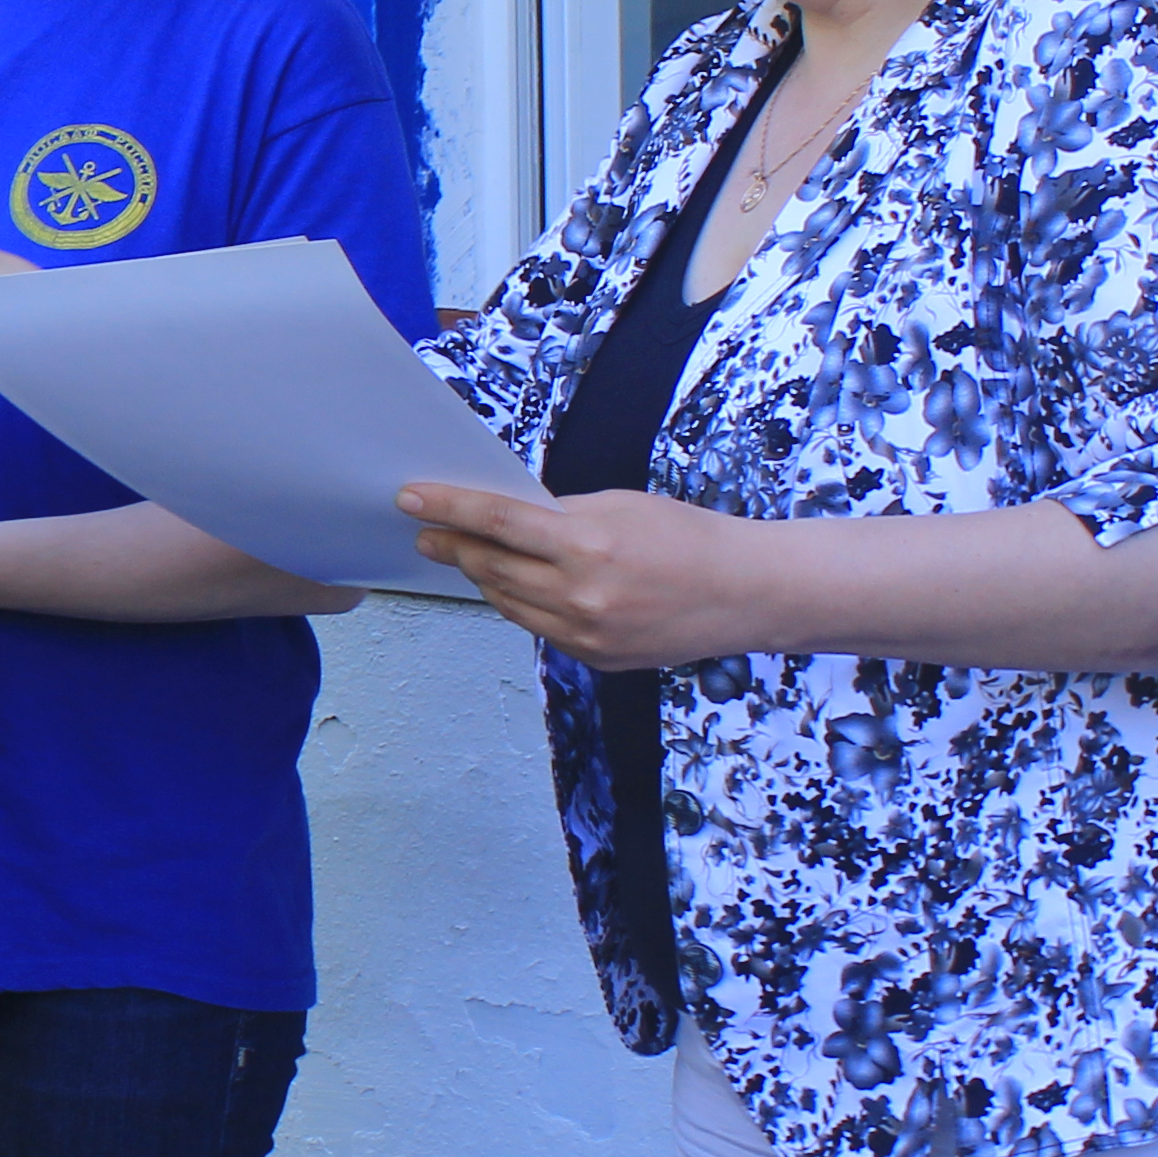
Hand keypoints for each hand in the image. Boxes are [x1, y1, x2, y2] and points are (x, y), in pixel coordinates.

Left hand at [398, 482, 760, 670]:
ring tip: (461, 555)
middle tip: (425, 531)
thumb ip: (560, 515)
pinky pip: (536, 626)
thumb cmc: (689, 538)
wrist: (746, 594)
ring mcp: (585, 634)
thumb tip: (508, 520)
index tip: (412, 498)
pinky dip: (518, 603)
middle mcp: (580, 596)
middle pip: (492, 568)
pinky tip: (509, 585)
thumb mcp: (620, 506)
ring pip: (507, 602)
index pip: (497, 523)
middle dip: (452, 547)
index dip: (448, 509)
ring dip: (480, 577)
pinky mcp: (593, 657)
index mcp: (587, 546)